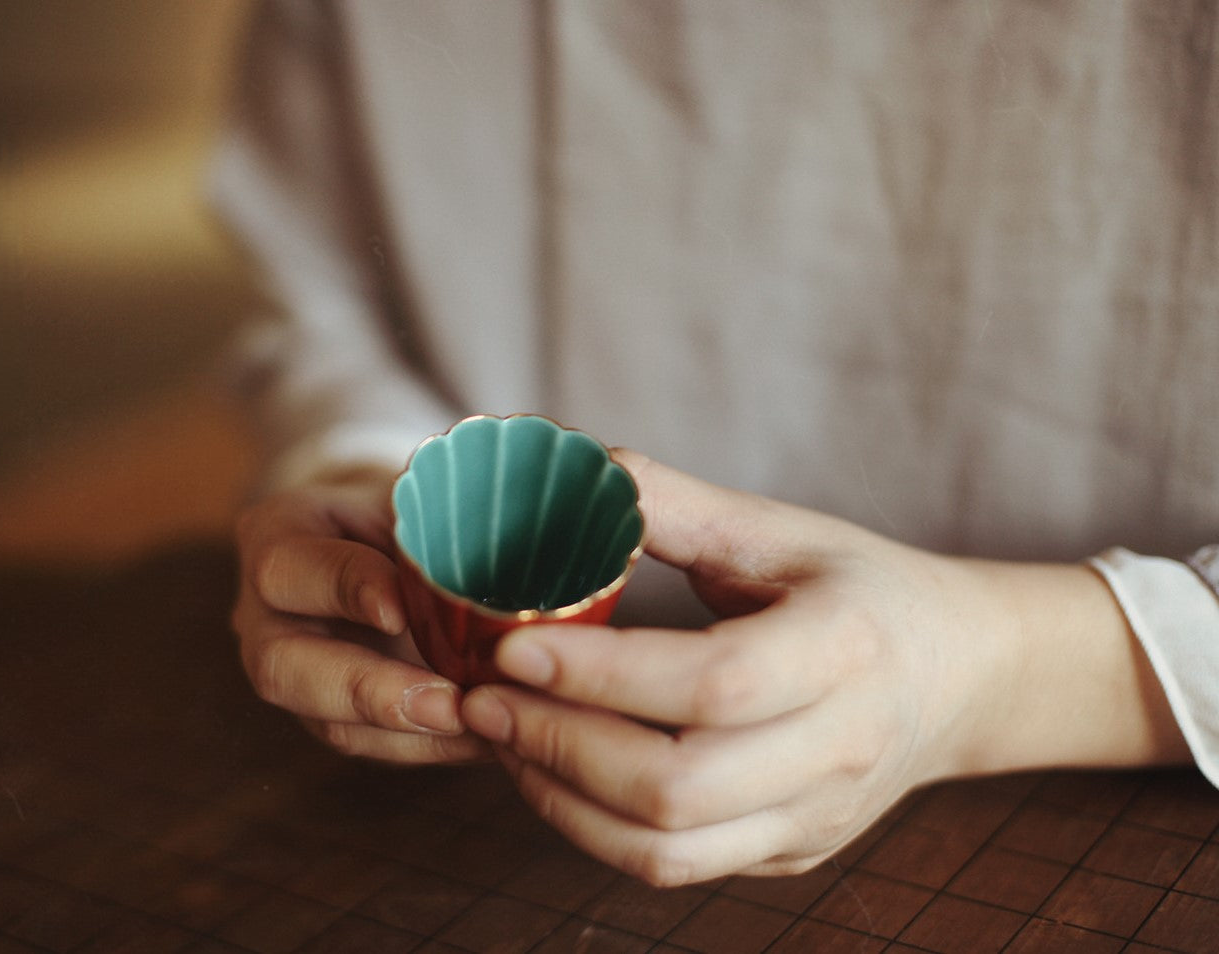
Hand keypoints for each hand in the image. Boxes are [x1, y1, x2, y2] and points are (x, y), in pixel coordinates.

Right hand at [233, 466, 490, 762]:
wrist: (390, 540)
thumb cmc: (403, 504)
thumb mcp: (407, 488)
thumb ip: (428, 504)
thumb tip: (474, 506)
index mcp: (275, 536)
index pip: (290, 567)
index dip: (345, 590)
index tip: (400, 611)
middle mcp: (264, 613)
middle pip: (282, 666)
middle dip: (366, 690)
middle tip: (445, 702)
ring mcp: (292, 673)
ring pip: (326, 721)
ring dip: (406, 733)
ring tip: (477, 727)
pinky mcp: (330, 714)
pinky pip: (369, 745)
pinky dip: (428, 746)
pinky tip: (484, 737)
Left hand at [462, 450, 1187, 884]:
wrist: (960, 675)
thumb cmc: (855, 586)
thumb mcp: (777, 528)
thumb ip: (672, 502)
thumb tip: (563, 473)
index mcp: (846, 648)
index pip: (715, 684)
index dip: (602, 675)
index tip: (512, 648)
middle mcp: (840, 750)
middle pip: (679, 788)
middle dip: (558, 745)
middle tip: (481, 698)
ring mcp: (817, 818)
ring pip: (666, 849)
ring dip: (559, 796)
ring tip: (499, 735)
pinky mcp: (790, 853)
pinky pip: (674, 866)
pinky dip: (591, 827)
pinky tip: (549, 769)